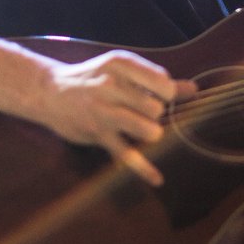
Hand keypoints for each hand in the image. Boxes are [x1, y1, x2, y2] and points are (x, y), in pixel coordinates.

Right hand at [34, 49, 196, 186]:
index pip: (163, 82)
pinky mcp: (98, 134)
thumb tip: (194, 90)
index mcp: (121, 64)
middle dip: (156, 114)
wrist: (49, 92)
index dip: (165, 93)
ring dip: (151, 133)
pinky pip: (126, 154)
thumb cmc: (92, 79)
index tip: (154, 95)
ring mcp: (103, 111)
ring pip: (148, 129)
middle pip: (158, 108)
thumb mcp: (122, 71)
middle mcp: (112, 85)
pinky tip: (157, 179)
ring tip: (143, 130)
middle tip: (141, 112)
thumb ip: (158, 81)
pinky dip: (143, 169)